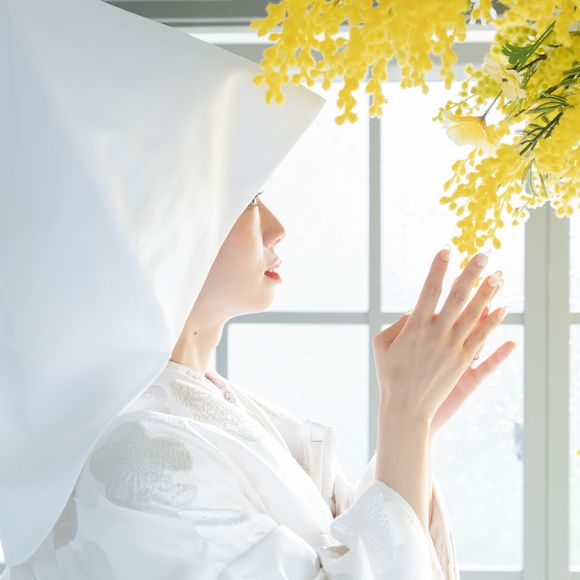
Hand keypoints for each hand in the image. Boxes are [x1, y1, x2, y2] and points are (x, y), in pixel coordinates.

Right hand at [373, 248, 510, 424]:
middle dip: (471, 272)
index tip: (446, 250)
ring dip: (487, 292)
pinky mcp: (464, 362)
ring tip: (498, 274)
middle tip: (483, 254)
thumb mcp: (382, 344)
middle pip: (457, 296)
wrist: (406, 407)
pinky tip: (503, 307)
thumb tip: (416, 309)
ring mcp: (452, 347)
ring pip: (475, 313)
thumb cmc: (389, 374)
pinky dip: (493, 321)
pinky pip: (482, 336)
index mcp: (414, 326)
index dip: (438, 268)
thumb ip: (398, 323)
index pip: (429, 289)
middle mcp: (436, 333)